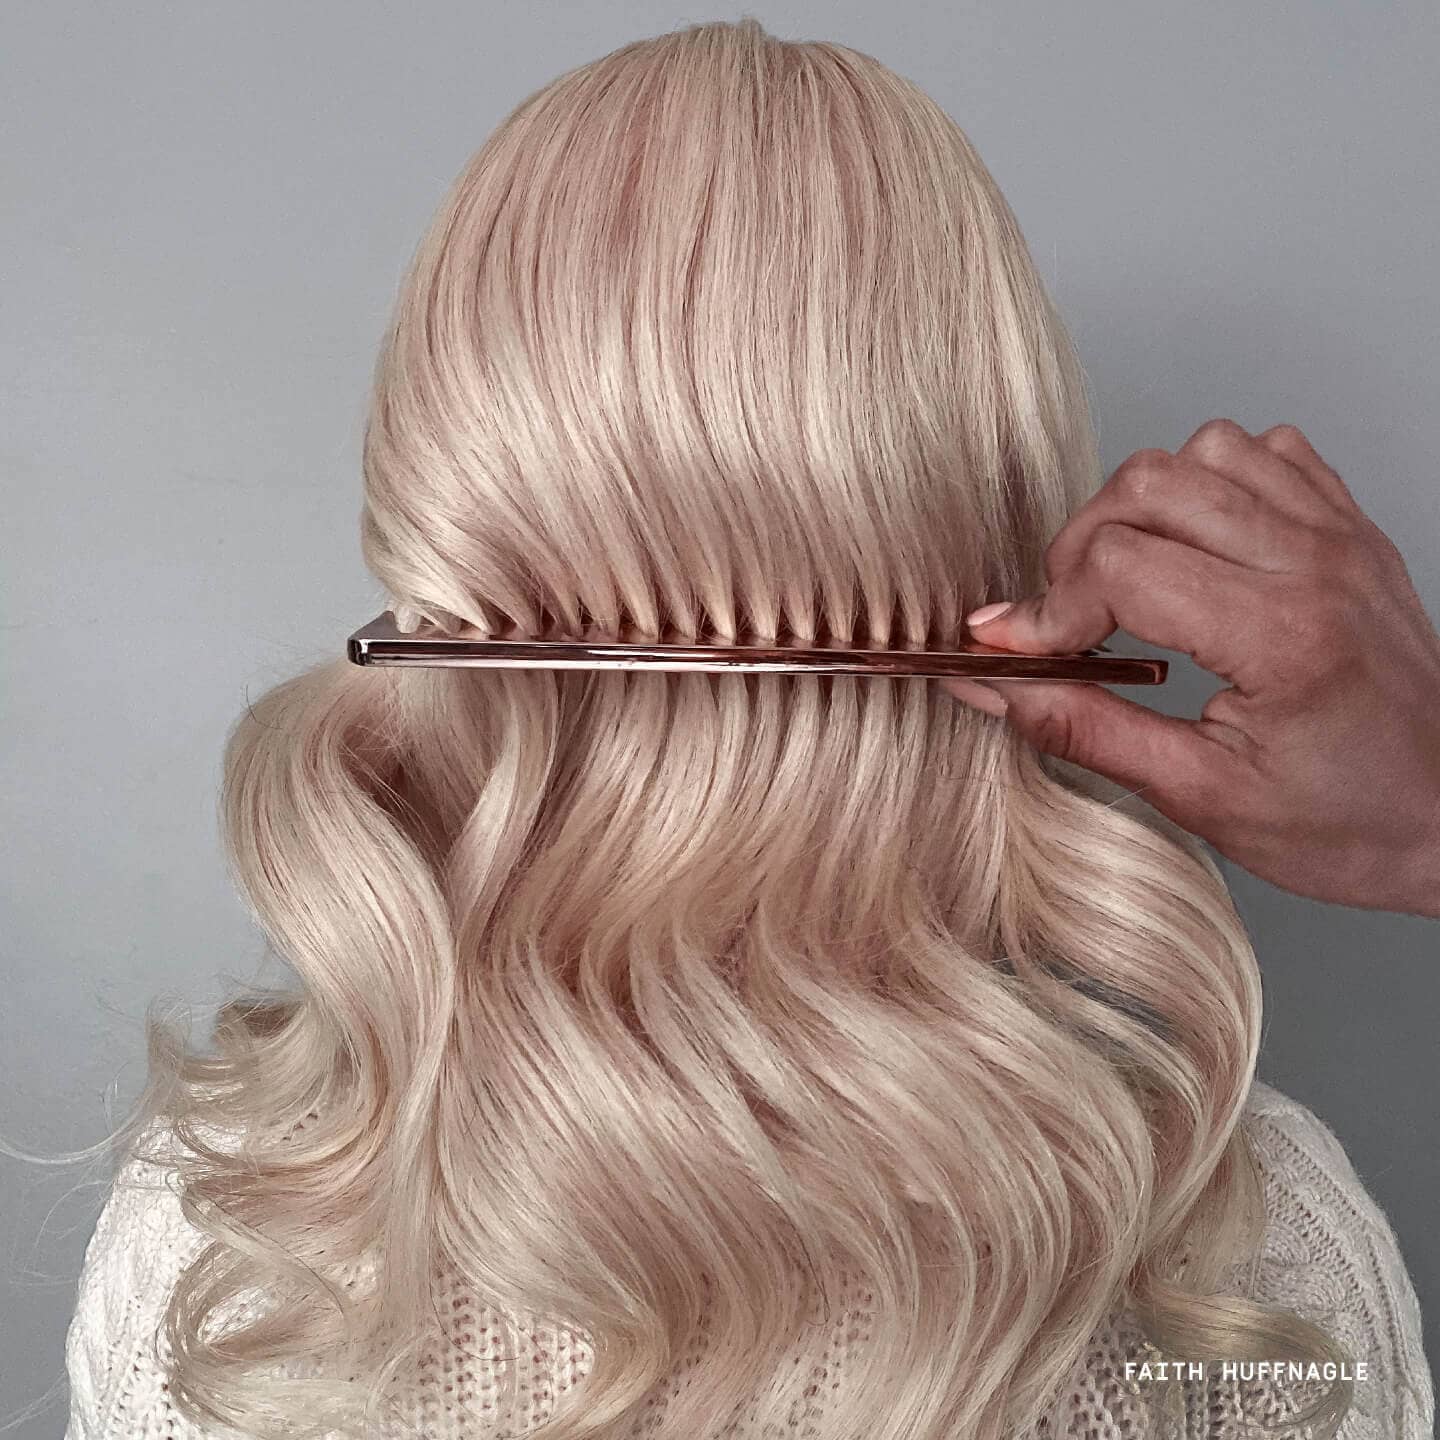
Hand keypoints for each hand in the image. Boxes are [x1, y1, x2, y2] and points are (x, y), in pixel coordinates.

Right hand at [940, 419, 1439, 917]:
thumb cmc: (1349, 822)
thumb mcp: (1200, 796)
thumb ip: (1084, 728)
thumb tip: (993, 683)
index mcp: (1281, 633)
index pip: (1120, 566)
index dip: (1044, 609)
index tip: (1013, 649)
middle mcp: (1315, 561)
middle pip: (1148, 485)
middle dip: (1079, 550)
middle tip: (1072, 620)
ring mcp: (1340, 533)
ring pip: (1200, 450)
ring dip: (1142, 507)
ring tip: (1134, 579)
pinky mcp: (1351, 525)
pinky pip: (1264, 450)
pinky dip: (1210, 483)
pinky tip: (1200, 548)